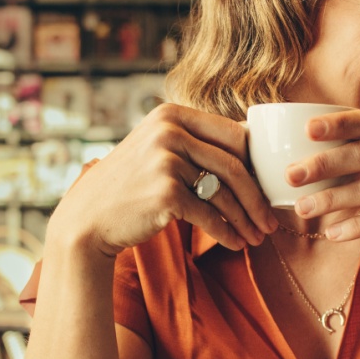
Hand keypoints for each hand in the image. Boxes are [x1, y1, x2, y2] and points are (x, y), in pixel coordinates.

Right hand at [46, 104, 275, 258]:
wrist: (88, 218)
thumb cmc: (131, 186)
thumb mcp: (159, 149)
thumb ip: (195, 142)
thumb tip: (252, 143)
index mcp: (172, 114)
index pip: (235, 136)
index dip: (257, 165)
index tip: (268, 189)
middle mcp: (169, 131)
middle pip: (235, 166)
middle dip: (258, 199)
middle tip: (271, 222)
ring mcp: (166, 160)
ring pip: (225, 194)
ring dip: (246, 220)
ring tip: (257, 238)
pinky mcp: (165, 192)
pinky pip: (209, 216)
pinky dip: (226, 233)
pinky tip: (235, 244)